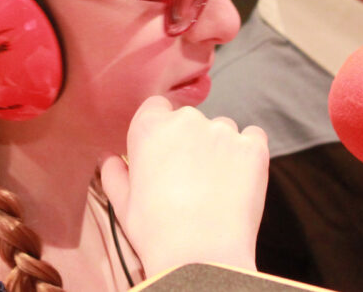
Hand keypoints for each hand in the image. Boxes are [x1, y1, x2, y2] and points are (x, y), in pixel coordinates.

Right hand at [100, 96, 268, 275]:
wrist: (200, 255)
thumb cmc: (157, 232)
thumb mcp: (123, 204)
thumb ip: (114, 174)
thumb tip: (110, 160)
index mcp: (150, 128)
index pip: (157, 107)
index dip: (162, 128)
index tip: (165, 150)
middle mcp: (186, 120)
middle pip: (191, 120)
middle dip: (192, 141)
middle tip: (190, 177)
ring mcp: (223, 131)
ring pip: (222, 130)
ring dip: (220, 148)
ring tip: (215, 187)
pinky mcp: (253, 147)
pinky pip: (253, 139)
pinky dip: (247, 154)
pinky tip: (238, 181)